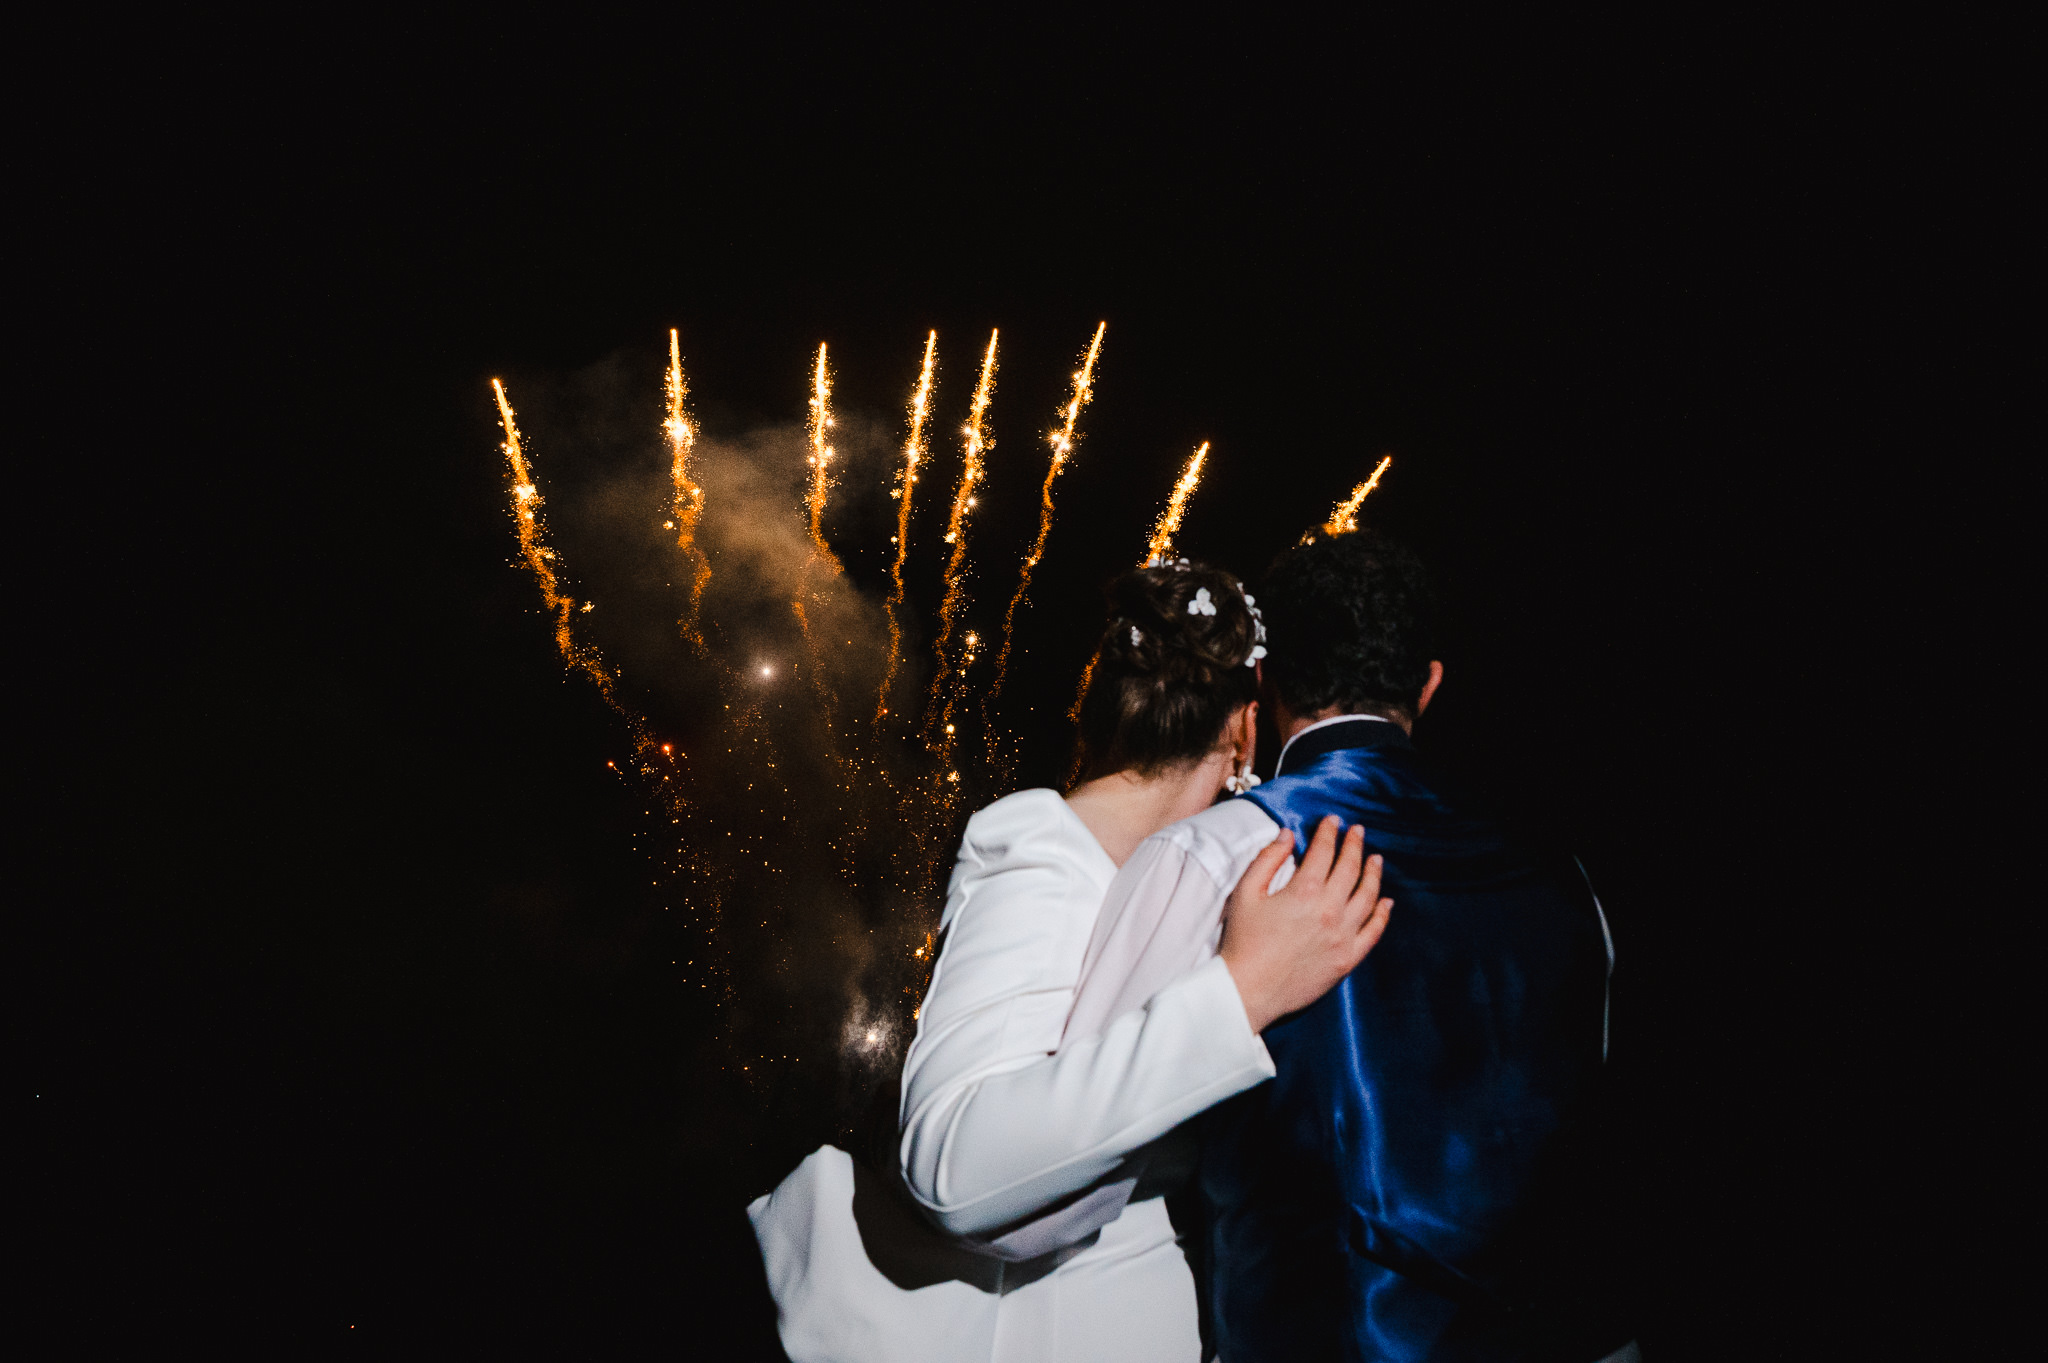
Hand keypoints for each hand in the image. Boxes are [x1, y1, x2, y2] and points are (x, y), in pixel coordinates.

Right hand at [1218, 816, 1392, 1032]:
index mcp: (1304, 891)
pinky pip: (1373, 932)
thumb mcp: (1245, 893)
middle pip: (1350, 868)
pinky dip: (1382, 914)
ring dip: (1373, 873)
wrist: (1248, 990)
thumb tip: (1287, 835)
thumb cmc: (1242, 941)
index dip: (1329, 832)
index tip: (1333, 820)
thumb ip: (1267, 859)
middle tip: (1358, 831)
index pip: (1323, 852)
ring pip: (1368, 896)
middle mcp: (1330, 910)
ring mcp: (1343, 935)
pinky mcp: (1348, 959)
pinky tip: (1386, 902)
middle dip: (1354, 845)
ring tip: (1375, 859)